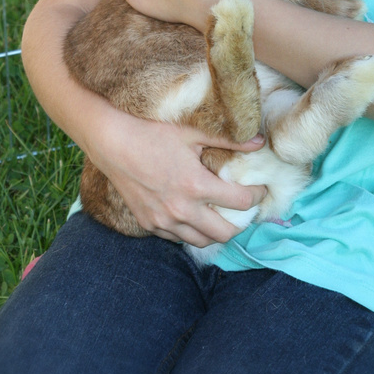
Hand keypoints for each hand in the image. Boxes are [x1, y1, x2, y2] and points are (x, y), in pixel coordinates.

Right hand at [91, 105, 266, 246]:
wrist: (112, 142)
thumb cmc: (153, 133)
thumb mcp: (193, 132)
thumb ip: (229, 140)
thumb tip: (260, 142)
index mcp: (196, 186)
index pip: (241, 202)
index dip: (257, 195)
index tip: (261, 188)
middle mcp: (182, 210)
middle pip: (225, 233)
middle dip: (241, 223)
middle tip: (244, 209)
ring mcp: (163, 221)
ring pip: (201, 241)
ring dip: (216, 231)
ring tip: (221, 215)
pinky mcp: (148, 224)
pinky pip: (177, 238)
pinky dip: (190, 231)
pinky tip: (194, 216)